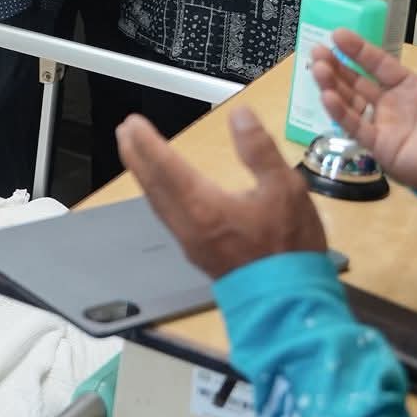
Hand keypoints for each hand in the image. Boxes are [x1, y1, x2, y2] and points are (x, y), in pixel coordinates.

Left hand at [118, 107, 328, 278]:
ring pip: (158, 202)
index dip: (147, 142)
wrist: (291, 302)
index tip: (132, 122)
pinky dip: (158, 195)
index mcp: (203, 206)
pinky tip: (163, 191)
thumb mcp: (285, 189)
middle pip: (153, 185)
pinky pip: (167, 216)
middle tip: (124, 132)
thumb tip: (240, 115)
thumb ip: (259, 150)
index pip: (165, 166)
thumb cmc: (290, 246)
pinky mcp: (198, 254)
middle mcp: (187, 224)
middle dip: (136, 156)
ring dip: (145, 175)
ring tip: (136, 155)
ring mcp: (190, 242)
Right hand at [312, 12, 416, 199]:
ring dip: (332, 85)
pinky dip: (340, 112)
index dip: (359, 49)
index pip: (378, 64)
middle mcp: (393, 105)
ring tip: (317, 67)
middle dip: (336, 66)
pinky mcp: (382, 148)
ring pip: (350, 102)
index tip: (339, 33)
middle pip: (357, 82)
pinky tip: (328, 95)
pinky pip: (356, 128)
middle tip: (317, 50)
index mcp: (412, 88)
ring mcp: (385, 127)